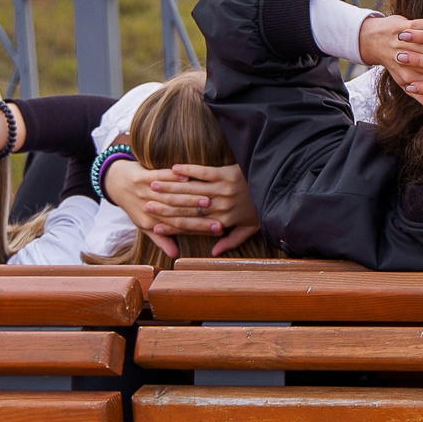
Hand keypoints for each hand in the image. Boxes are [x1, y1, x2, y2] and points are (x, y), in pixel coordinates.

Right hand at [105, 160, 262, 256]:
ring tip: (153, 185)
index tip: (154, 226)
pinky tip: (174, 168)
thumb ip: (231, 241)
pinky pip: (203, 172)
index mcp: (223, 220)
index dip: (172, 226)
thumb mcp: (250, 229)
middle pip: (187, 207)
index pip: (192, 225)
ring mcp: (223, 189)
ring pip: (191, 189)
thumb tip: (214, 253)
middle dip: (164, 205)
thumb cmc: (261, 209)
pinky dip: (188, 170)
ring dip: (170, 187)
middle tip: (146, 203)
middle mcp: (220, 206)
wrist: (276, 187)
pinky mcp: (226, 174)